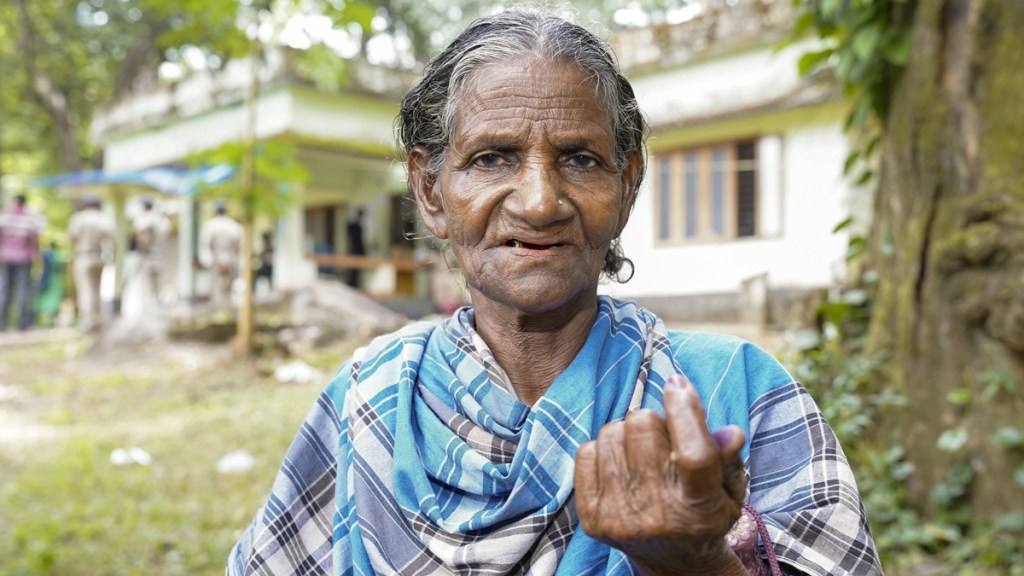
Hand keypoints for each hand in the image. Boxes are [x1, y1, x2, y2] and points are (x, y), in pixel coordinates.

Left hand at [574, 374, 748, 575]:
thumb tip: (729, 431)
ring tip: (643, 455)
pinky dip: (604, 450)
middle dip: (655, 420)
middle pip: (643, 426)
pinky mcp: (591, 517)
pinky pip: (586, 451)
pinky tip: (622, 467)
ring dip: (628, 434)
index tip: (678, 383)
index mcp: (700, 507)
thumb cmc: (705, 513)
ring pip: (612, 432)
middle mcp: (658, 515)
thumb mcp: (730, 489)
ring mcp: (620, 517)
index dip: (685, 410)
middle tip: (663, 437)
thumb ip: (729, 458)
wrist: (673, 563)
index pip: (694, 452)